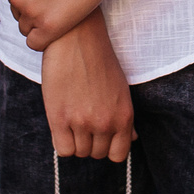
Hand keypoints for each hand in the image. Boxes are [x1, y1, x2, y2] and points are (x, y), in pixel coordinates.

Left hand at [0, 0, 135, 49]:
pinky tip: (60, 27)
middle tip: (59, 1)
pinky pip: (36, 43)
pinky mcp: (49, 26)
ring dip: (41, 25)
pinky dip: (46, 39)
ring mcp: (32, 12)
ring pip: (27, 29)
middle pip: (19, 15)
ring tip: (62, 12)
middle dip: (35, 10)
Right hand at [41, 15, 135, 160]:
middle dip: (90, 142)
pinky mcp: (60, 118)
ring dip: (75, 141)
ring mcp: (82, 122)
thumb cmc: (99, 61)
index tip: (100, 137)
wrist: (76, 38)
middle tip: (82, 122)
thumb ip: (125, 118)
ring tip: (71, 119)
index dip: (107, 148)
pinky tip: (61, 124)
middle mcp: (105, 122)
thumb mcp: (120, 89)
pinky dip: (61, 142)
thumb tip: (133, 138)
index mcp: (124, 116)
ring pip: (79, 152)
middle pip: (96, 154)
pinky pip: (63, 150)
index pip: (118, 155)